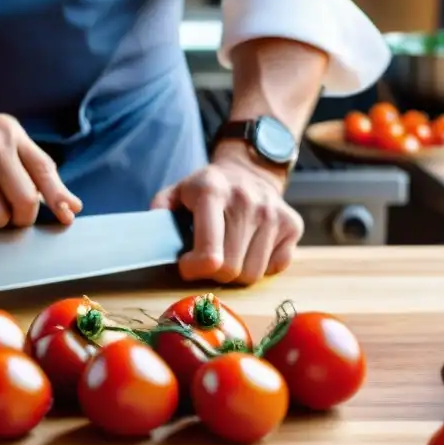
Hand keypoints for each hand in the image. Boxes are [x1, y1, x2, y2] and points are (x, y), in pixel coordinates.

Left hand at [151, 144, 303, 284]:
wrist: (250, 169)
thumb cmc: (206, 190)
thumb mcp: (177, 192)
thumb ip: (160, 212)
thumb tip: (150, 235)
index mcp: (212, 192)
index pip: (210, 256)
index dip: (193, 269)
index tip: (186, 263)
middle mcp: (247, 201)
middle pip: (230, 270)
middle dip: (213, 273)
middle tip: (207, 259)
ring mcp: (274, 213)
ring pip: (253, 274)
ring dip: (237, 272)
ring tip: (228, 252)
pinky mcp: (293, 224)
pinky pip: (275, 267)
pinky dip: (261, 266)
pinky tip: (250, 247)